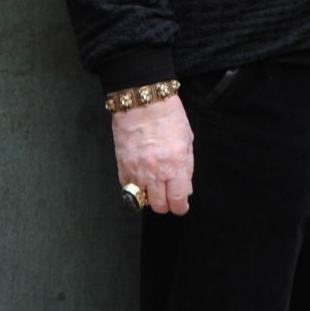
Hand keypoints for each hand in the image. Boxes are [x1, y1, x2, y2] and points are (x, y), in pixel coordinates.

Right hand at [112, 99, 192, 215]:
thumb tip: (186, 189)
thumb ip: (187, 167)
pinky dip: (134, 189)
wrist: (144, 103)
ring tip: (154, 187)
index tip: (182, 206)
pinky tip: (141, 180)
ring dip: (149, 198)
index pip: (177, 200)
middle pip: (159, 205)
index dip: (181, 207)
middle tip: (169, 197)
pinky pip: (127, 189)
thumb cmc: (169, 117)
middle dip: (166, 205)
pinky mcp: (122, 166)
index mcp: (175, 164)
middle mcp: (155, 172)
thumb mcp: (187, 140)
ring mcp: (136, 170)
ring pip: (141, 200)